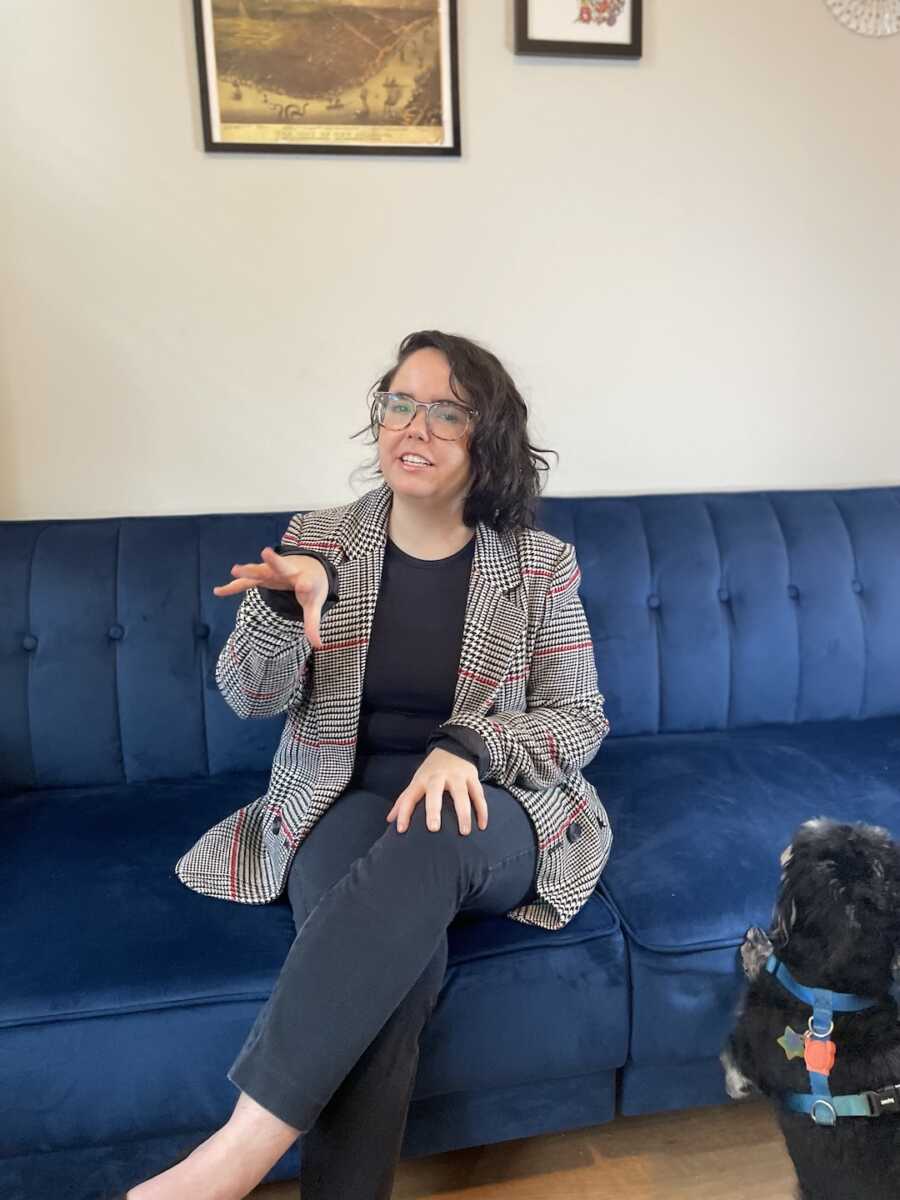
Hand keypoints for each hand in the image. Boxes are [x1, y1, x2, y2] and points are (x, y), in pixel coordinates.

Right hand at [213, 548, 329, 649]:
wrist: (308, 566)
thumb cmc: (311, 587)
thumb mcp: (314, 604)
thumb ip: (313, 624)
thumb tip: (319, 646)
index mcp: (305, 579)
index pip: (306, 584)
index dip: (306, 585)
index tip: (305, 586)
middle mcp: (288, 571)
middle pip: (281, 567)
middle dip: (274, 561)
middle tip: (266, 552)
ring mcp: (273, 571)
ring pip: (260, 570)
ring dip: (248, 570)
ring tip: (234, 569)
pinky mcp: (262, 574)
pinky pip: (246, 582)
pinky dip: (233, 586)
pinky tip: (218, 592)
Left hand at [386, 748, 487, 835]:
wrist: (454, 746)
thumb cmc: (432, 771)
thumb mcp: (417, 781)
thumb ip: (404, 800)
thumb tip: (390, 820)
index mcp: (422, 779)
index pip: (409, 796)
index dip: (403, 813)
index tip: (401, 830)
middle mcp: (438, 777)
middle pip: (435, 792)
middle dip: (433, 810)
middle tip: (433, 829)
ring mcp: (457, 776)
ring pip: (461, 794)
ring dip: (463, 813)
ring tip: (464, 832)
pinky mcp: (472, 777)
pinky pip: (478, 795)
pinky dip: (482, 811)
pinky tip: (482, 826)